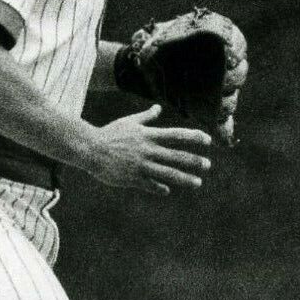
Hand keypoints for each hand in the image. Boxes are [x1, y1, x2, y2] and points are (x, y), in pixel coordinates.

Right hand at [84, 104, 211, 195]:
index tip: (208, 140)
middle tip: (208, 165)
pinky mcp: (132, 178)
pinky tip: (167, 190)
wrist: (90, 148)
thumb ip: (147, 117)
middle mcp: (148, 150)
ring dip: (185, 178)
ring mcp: (141, 165)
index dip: (194, 137)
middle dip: (194, 161)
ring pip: (168, 173)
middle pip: (177, 156)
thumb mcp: (129, 122)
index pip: (177, 135)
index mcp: (148, 135)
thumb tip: (158, 108)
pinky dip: (160, 188)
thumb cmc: (109, 134)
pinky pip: (150, 185)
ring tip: (198, 182)